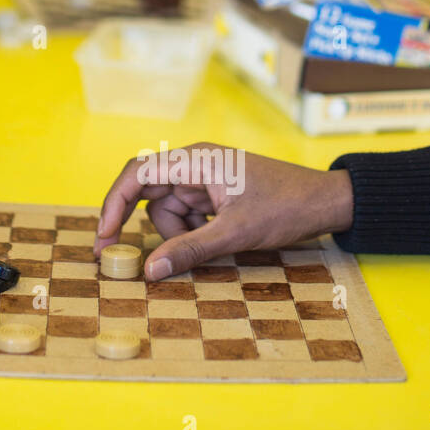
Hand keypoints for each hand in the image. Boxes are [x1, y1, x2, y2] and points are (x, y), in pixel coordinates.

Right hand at [94, 143, 352, 280]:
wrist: (326, 203)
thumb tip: (150, 270)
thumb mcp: (235, 234)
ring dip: (178, 234)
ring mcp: (205, 178)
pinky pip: (187, 215)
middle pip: (149, 195)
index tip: (103, 237)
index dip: (113, 204)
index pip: (137, 174)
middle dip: (142, 226)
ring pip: (167, 210)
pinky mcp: (215, 194)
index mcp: (197, 159)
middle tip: (122, 258)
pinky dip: (192, 233)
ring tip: (212, 242)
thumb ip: (190, 250)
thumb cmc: (286, 207)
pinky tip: (217, 240)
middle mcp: (196, 163)